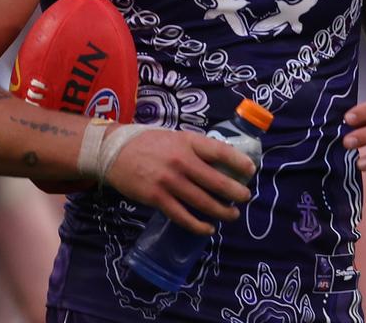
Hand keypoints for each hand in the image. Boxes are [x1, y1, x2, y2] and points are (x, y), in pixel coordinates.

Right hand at [104, 127, 255, 234]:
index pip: (220, 151)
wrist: (113, 151)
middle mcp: (182, 161)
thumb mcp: (176, 137)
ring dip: (221, 211)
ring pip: (202, 201)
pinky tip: (208, 229)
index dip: (239, 162)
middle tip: (245, 198)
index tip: (251, 171)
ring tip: (232, 215)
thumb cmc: (149, 143)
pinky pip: (182, 216)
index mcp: (188, 142)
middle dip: (235, 192)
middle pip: (216, 181)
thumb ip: (196, 148)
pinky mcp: (156, 198)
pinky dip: (198, 225)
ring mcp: (169, 181)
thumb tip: (220, 163)